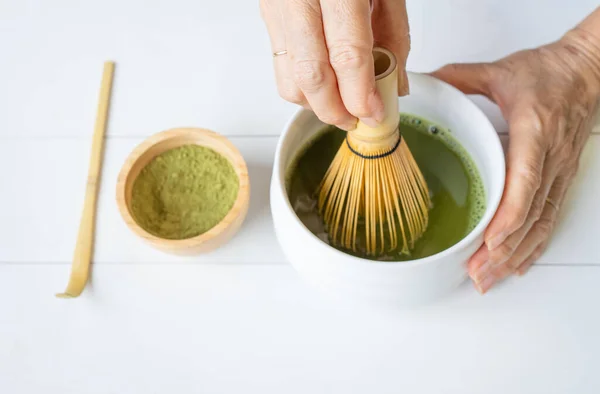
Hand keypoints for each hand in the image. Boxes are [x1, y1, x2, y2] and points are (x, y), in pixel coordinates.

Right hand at [259, 0, 409, 130]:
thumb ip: (393, 35)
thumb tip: (394, 86)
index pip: (346, 54)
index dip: (360, 94)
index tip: (374, 114)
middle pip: (311, 76)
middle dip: (335, 111)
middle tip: (356, 120)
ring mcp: (276, 7)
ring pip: (289, 79)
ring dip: (316, 104)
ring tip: (341, 105)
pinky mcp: (267, 15)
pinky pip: (280, 66)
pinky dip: (303, 87)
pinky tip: (324, 84)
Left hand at [432, 28, 599, 293]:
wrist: (588, 71)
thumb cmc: (550, 73)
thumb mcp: (501, 72)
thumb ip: (462, 77)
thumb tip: (427, 81)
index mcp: (534, 133)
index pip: (525, 182)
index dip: (509, 216)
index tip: (491, 241)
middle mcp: (550, 160)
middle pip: (530, 215)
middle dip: (503, 250)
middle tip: (477, 274)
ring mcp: (558, 173)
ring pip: (540, 224)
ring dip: (516, 256)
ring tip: (490, 278)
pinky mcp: (561, 179)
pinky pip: (550, 219)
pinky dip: (534, 246)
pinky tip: (520, 265)